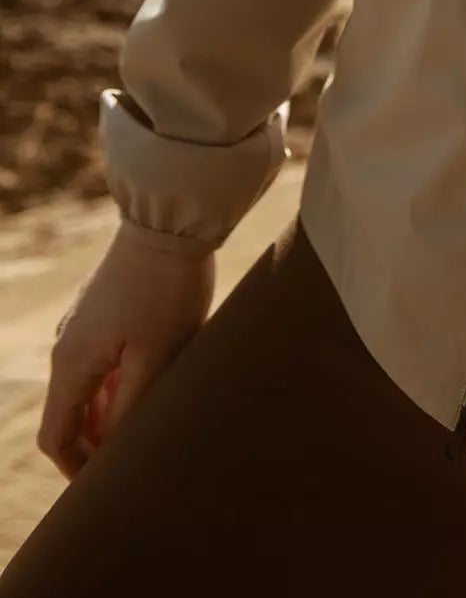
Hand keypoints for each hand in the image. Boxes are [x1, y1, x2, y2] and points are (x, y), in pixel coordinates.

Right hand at [39, 223, 215, 477]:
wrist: (171, 220)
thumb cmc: (167, 290)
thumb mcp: (155, 358)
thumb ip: (130, 409)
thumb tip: (113, 451)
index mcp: (71, 363)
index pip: (56, 435)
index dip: (77, 468)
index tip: (107, 485)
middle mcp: (68, 345)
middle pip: (70, 414)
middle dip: (96, 443)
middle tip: (135, 459)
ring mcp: (84, 324)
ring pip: (89, 388)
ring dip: (111, 413)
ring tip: (150, 424)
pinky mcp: (103, 308)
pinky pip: (102, 361)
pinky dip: (119, 383)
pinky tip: (154, 384)